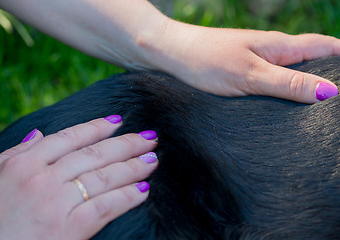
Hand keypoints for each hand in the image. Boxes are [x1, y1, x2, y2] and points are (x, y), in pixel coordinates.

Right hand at [0, 116, 157, 239]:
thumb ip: (13, 154)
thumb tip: (39, 133)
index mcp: (23, 164)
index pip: (69, 137)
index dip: (97, 127)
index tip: (118, 121)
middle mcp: (42, 178)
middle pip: (94, 155)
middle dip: (126, 144)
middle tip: (150, 137)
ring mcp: (57, 203)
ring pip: (104, 177)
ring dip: (133, 167)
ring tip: (153, 159)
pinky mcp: (68, 230)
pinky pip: (105, 207)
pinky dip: (126, 197)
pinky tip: (143, 190)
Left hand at [147, 23, 339, 103]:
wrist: (169, 54)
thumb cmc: (205, 60)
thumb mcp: (249, 75)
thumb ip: (287, 83)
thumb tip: (328, 91)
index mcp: (280, 47)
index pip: (326, 47)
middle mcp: (271, 53)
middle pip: (311, 61)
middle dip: (329, 77)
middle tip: (335, 105)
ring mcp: (255, 63)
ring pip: (290, 73)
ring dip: (304, 87)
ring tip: (315, 111)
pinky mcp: (241, 74)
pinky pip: (270, 82)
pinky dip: (282, 93)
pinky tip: (281, 110)